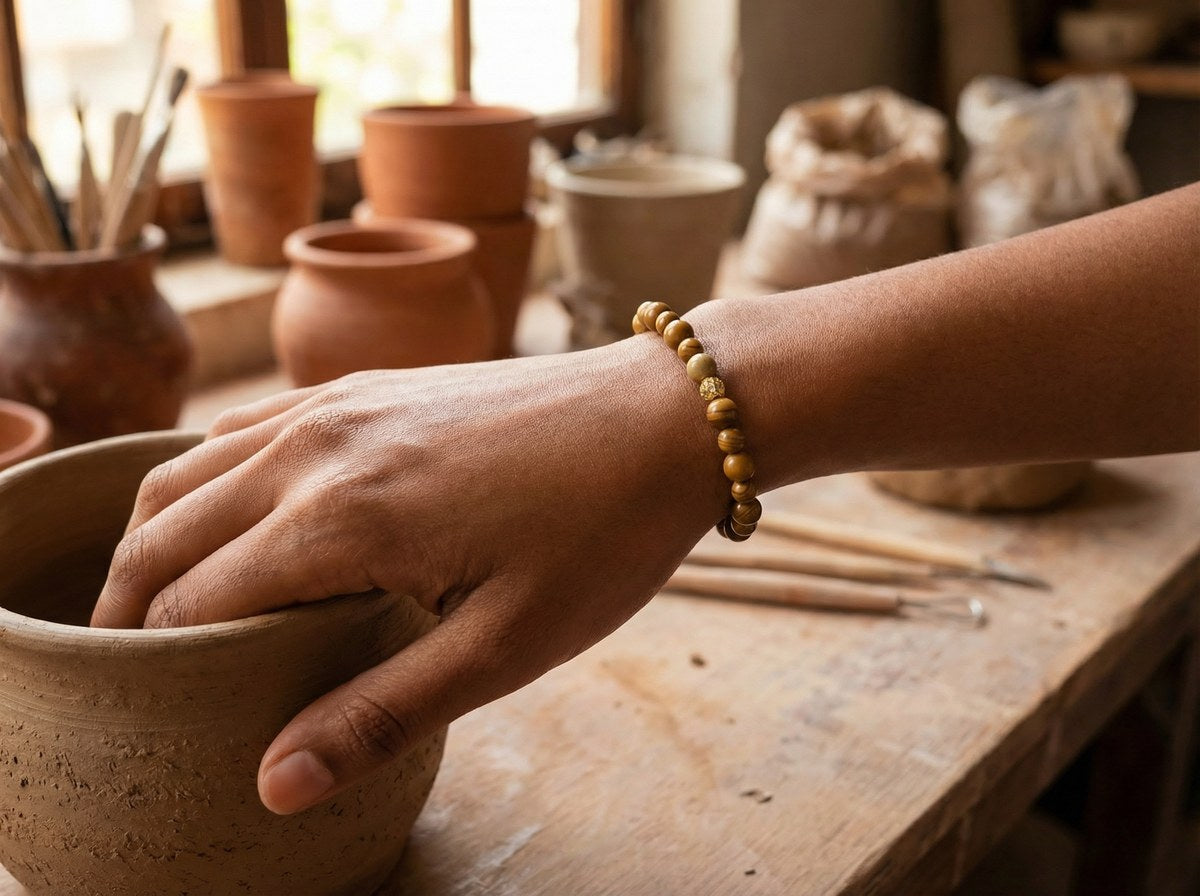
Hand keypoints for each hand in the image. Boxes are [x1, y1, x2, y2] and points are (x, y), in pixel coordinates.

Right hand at [92, 337, 727, 813]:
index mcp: (340, 518)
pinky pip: (243, 428)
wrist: (662, 416)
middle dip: (127, 604)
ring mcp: (334, 402)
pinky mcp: (363, 383)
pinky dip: (204, 480)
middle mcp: (314, 447)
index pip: (189, 598)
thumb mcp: (505, 646)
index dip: (155, 658)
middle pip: (163, 531)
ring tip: (158, 601)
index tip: (154, 704)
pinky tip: (229, 520)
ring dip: (155, 538)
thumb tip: (275, 783)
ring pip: (187, 469)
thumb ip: (382, 711)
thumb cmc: (600, 535)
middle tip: (127, 665)